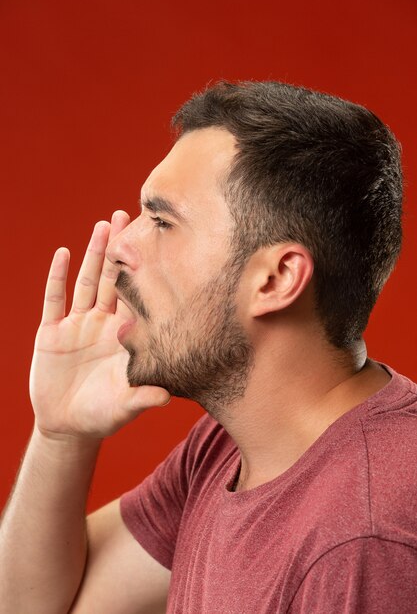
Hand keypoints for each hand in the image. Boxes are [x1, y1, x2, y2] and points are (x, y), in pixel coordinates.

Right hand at [29, 211, 170, 439]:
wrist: (67, 426)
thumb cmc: (102, 416)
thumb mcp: (124, 406)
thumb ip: (143, 397)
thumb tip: (167, 397)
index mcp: (125, 336)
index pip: (137, 298)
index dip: (144, 272)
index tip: (156, 244)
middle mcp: (103, 324)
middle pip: (112, 280)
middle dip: (119, 250)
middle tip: (129, 216)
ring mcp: (77, 325)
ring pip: (85, 283)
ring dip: (92, 255)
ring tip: (102, 226)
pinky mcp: (52, 333)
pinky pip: (54, 300)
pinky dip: (57, 277)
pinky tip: (62, 253)